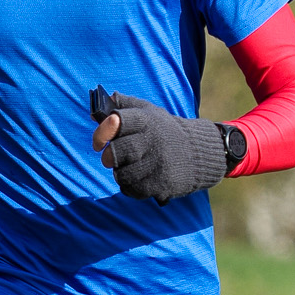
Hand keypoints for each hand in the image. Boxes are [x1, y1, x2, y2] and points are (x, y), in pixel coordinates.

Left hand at [89, 89, 226, 201]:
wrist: (199, 153)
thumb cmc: (164, 131)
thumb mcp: (149, 111)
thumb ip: (124, 105)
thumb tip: (95, 110)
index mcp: (146, 120)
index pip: (117, 122)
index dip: (102, 132)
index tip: (99, 142)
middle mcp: (152, 141)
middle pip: (116, 153)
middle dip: (109, 157)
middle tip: (110, 158)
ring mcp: (158, 164)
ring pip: (122, 174)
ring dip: (120, 173)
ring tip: (129, 167)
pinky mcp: (161, 183)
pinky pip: (133, 190)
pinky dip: (130, 186)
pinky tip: (139, 178)